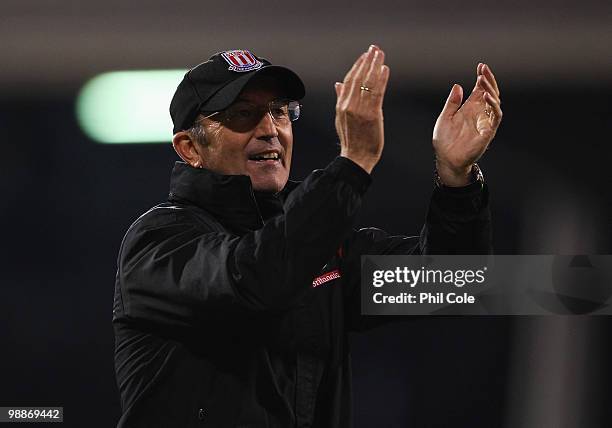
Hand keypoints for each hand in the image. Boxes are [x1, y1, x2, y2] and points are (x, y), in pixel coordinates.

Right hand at [335, 45, 389, 173]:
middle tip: (374, 49)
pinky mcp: (372, 115)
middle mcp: (349, 106)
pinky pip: (377, 93)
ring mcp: (360, 110)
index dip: (357, 66)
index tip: (364, 56)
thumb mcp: (341, 118)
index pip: (348, 80)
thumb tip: (337, 84)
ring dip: (375, 66)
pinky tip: (386, 70)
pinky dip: (381, 80)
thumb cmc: (351, 140)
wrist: (356, 158)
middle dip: (366, 61)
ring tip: (381, 55)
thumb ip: (340, 99)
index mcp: (341, 106)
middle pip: (358, 78)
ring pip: (367, 83)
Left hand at [432, 63, 501, 185]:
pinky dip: (493, 106)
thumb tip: (457, 85)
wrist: (446, 159)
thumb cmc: (445, 140)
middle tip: (483, 69)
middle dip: (488, 80)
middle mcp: (480, 114)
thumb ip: (452, 102)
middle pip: (490, 93)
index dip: (482, 78)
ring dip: (491, 90)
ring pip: (495, 102)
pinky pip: (495, 117)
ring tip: (483, 79)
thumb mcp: (445, 117)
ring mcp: (485, 122)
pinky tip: (485, 96)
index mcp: (471, 109)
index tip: (481, 66)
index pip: (480, 90)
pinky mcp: (488, 132)